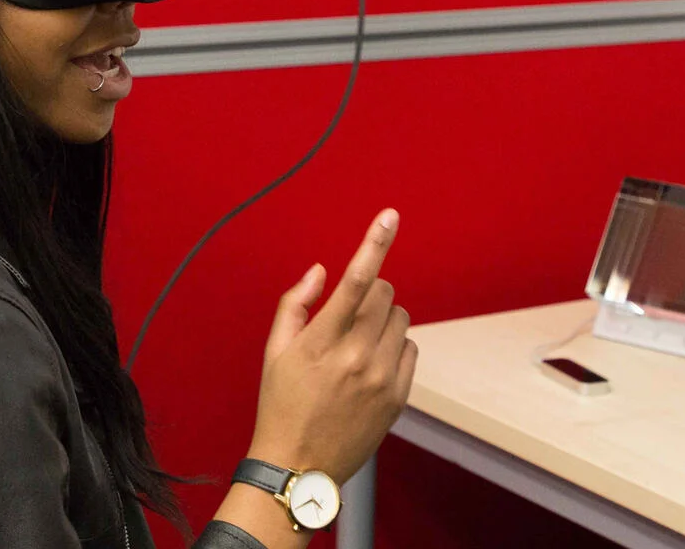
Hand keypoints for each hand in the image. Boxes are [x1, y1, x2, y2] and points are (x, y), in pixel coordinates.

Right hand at [248, 208, 416, 484]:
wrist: (298, 467)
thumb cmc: (281, 404)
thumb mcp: (274, 351)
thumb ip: (295, 303)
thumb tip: (320, 270)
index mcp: (322, 341)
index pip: (356, 280)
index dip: (374, 243)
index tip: (390, 216)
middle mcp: (356, 356)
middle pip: (385, 293)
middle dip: (370, 292)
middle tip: (350, 314)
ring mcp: (380, 378)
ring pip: (400, 318)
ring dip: (384, 319)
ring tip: (359, 343)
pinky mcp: (397, 396)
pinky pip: (410, 348)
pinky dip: (394, 346)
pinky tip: (371, 364)